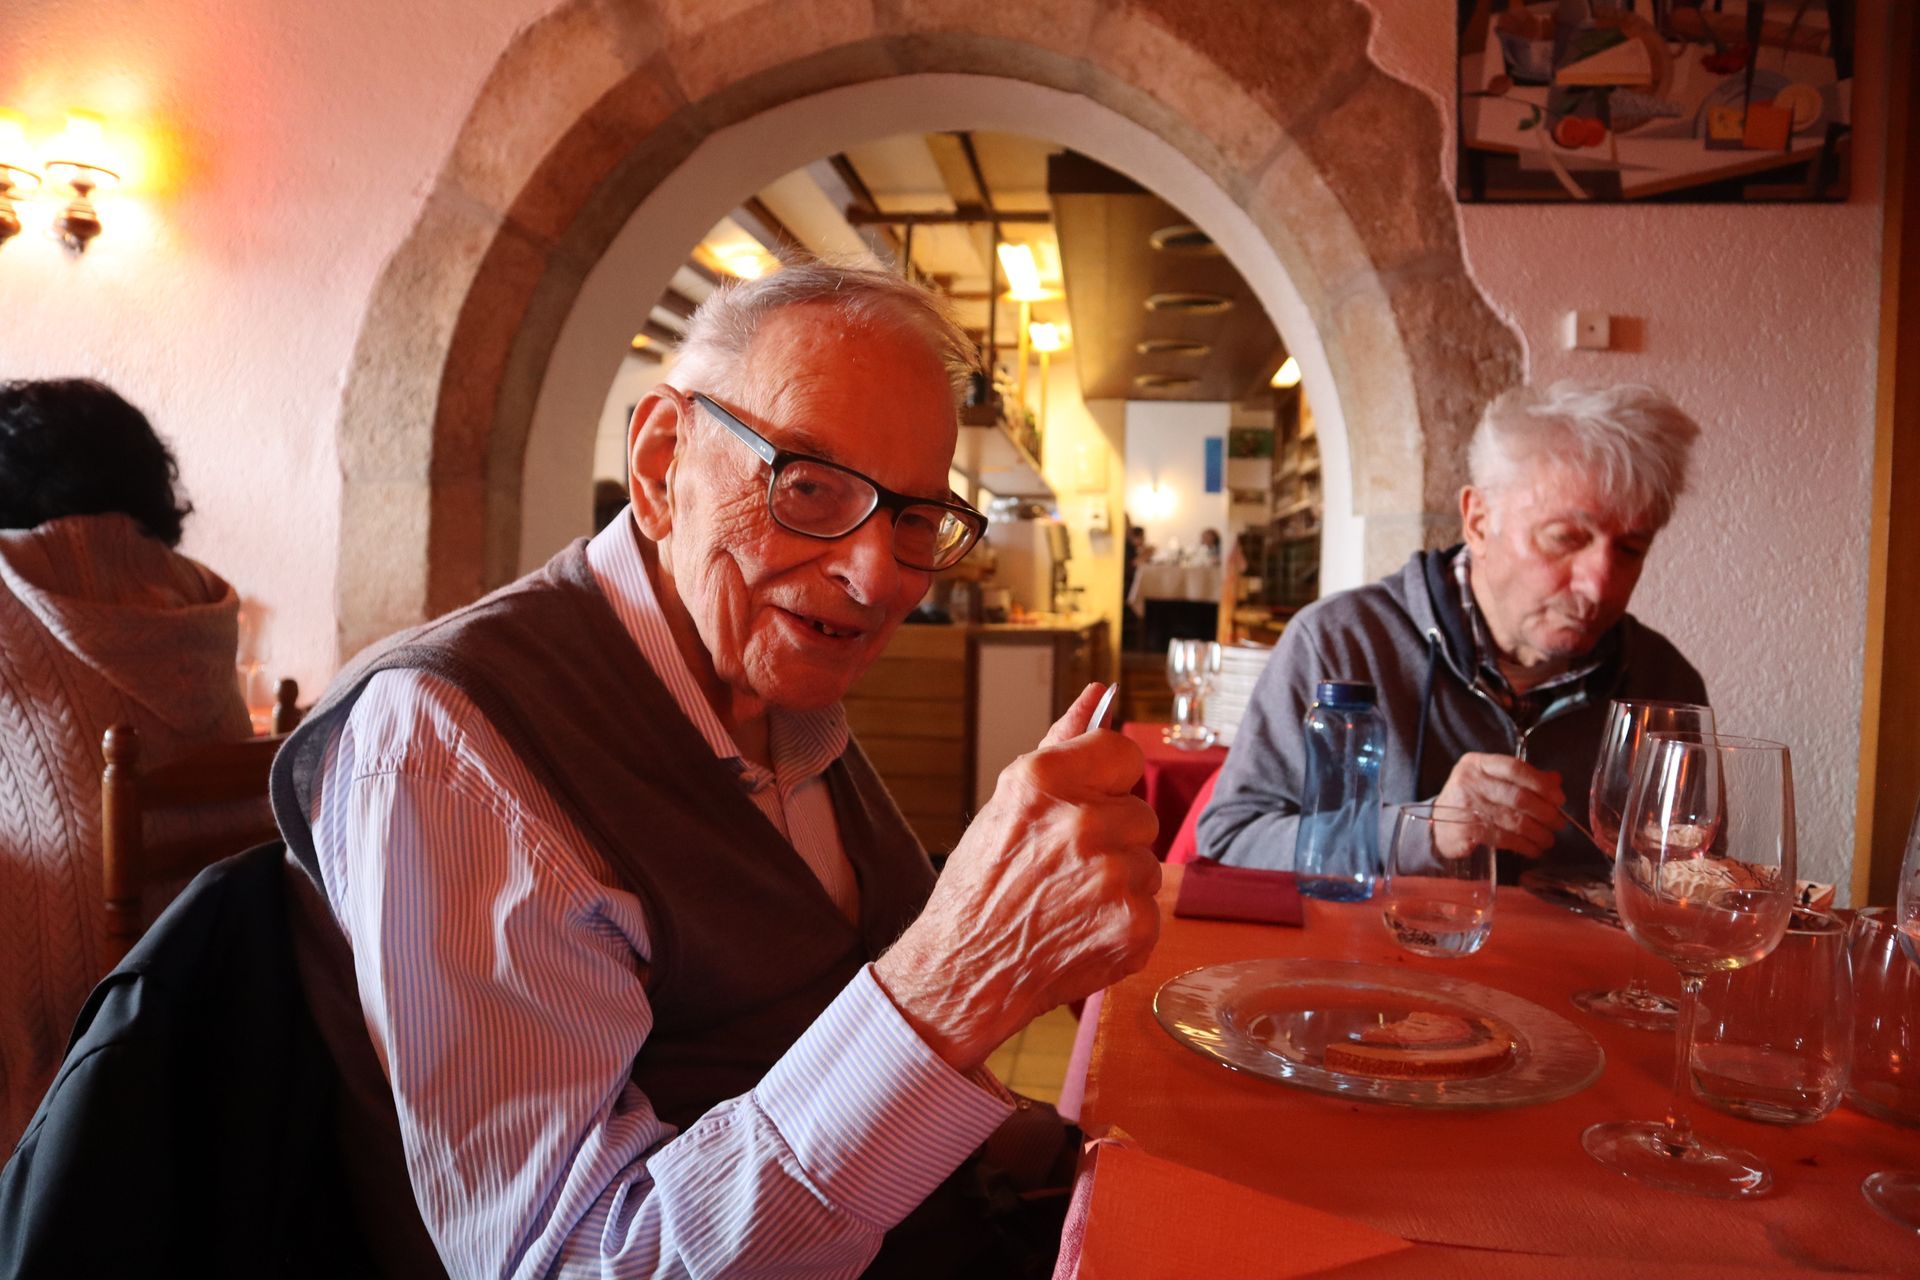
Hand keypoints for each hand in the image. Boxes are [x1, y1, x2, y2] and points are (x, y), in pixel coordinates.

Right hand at [874, 684, 1161, 1070]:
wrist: (964, 970)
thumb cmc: (981, 882)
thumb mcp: (1008, 800)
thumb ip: (1061, 743)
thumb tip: (1099, 693)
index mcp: (1046, 780)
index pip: (1124, 753)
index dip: (1107, 781)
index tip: (1087, 803)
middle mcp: (1084, 823)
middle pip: (1140, 812)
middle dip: (1112, 835)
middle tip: (1064, 865)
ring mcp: (1114, 877)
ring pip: (1146, 862)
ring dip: (1118, 879)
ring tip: (1068, 900)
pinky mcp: (1135, 925)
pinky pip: (1149, 906)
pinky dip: (1122, 920)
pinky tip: (1081, 929)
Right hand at [1434, 752, 1564, 858]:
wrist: (1437, 825)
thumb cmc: (1471, 800)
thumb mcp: (1491, 781)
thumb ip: (1522, 779)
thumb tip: (1555, 781)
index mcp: (1478, 763)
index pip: (1515, 768)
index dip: (1541, 783)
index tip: (1559, 798)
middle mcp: (1469, 781)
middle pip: (1517, 796)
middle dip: (1544, 812)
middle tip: (1558, 823)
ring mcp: (1465, 806)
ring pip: (1513, 820)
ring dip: (1537, 832)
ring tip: (1549, 839)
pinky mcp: (1466, 830)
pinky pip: (1503, 838)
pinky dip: (1523, 845)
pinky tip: (1533, 849)